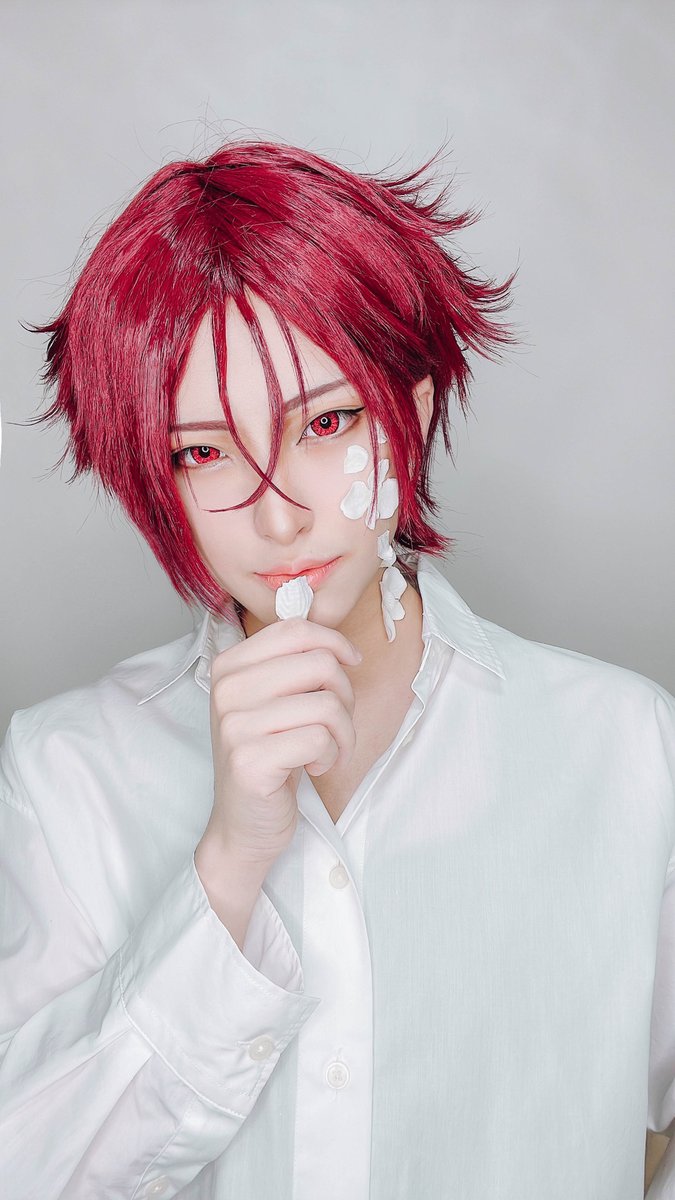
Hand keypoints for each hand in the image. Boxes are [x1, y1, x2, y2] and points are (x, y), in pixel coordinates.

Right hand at [202, 616, 361, 870]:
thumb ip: (293, 665)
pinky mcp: (250, 760)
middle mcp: (227, 690)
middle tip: (335, 724)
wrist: (243, 824)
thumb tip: (335, 637)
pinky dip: (331, 756)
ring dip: (343, 733)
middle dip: (345, 695)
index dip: (334, 642)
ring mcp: (234, 725)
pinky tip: (315, 768)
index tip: (349, 663)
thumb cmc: (269, 758)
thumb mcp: (274, 702)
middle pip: (319, 664)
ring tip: (328, 750)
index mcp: (230, 666)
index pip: (295, 630)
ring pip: (326, 704)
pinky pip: (319, 740)